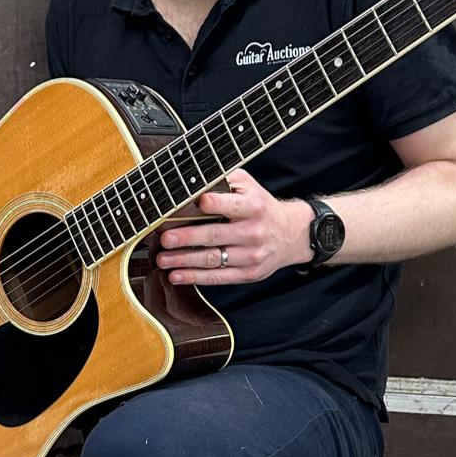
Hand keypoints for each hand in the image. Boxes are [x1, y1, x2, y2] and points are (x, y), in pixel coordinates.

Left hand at [154, 168, 312, 284]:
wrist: (292, 234)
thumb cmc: (261, 207)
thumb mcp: (249, 187)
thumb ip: (224, 181)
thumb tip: (191, 179)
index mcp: (253, 207)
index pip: (231, 205)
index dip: (213, 203)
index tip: (196, 203)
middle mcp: (252, 231)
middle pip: (215, 235)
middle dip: (187, 237)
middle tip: (165, 239)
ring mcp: (251, 255)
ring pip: (213, 259)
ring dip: (184, 260)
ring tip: (162, 259)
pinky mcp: (248, 273)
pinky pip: (218, 277)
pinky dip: (195, 277)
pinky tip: (177, 275)